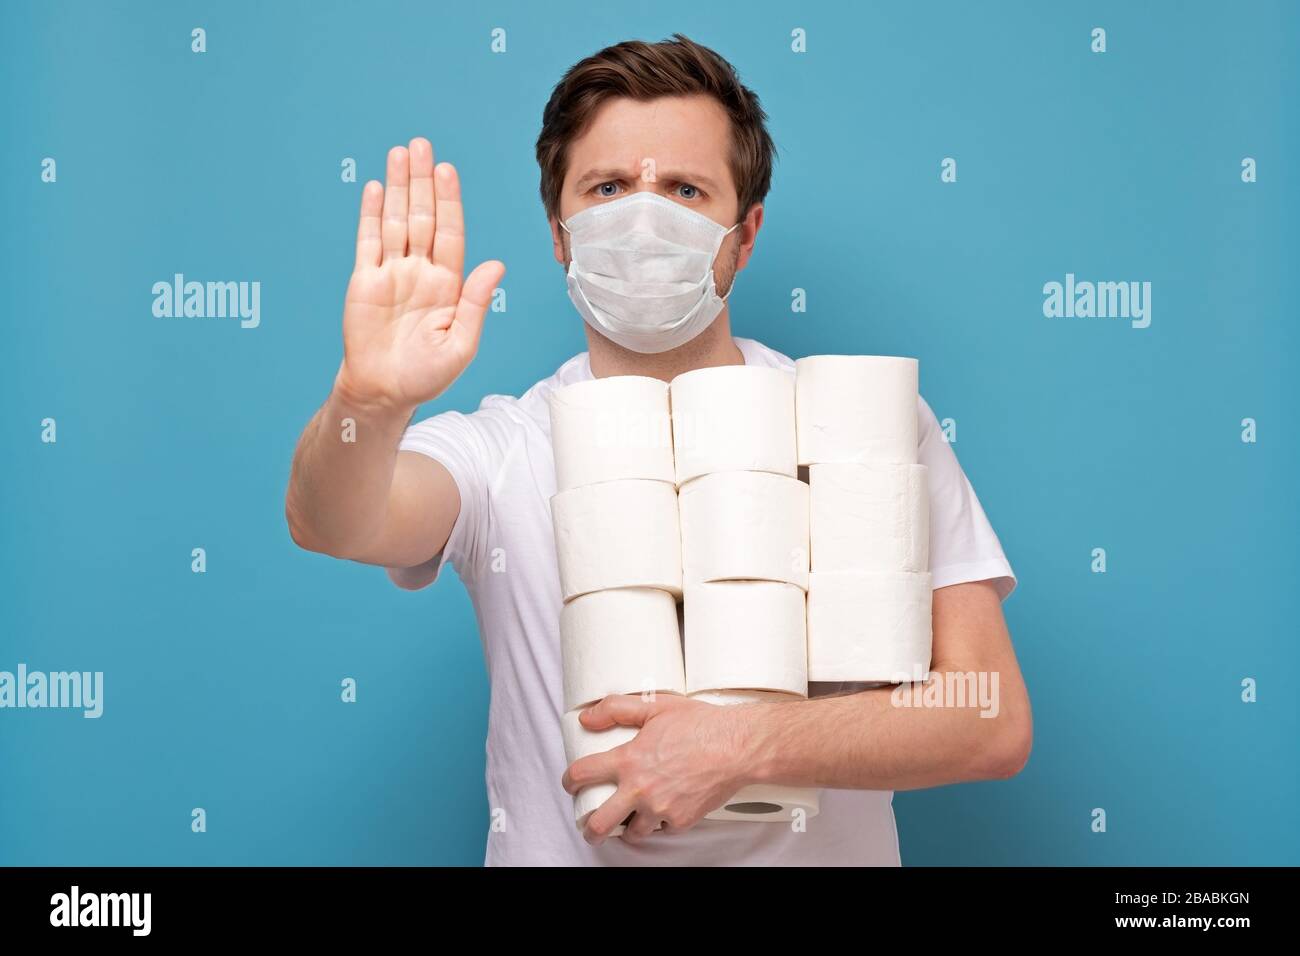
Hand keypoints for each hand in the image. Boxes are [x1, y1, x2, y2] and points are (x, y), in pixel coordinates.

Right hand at [335, 138, 504, 412]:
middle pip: (423, 217)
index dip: (449, 202)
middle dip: (423, 181)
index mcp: (448, 285)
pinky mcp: (364, 280)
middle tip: (423, 145)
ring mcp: (391, 273)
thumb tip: (496, 265)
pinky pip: (368, 241)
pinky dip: (371, 214)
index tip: (448, 171)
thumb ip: (475, 303)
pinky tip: (376, 188)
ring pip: (396, 221)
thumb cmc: (425, 376)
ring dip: (398, 187)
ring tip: (401, 153)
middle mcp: (420, 272)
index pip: (450, 233)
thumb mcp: (461, 345)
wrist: (383, 392)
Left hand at [561, 694, 754, 845]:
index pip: (583, 774)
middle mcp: (640, 789)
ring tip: (626, 822)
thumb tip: (588, 717)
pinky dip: (660, 823)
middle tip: (589, 826)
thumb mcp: (655, 706)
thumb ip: (617, 709)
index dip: (570, 780)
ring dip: (626, 828)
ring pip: (631, 833)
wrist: (737, 747)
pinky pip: (662, 829)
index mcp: (629, 760)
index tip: (571, 782)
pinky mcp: (680, 821)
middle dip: (589, 828)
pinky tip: (662, 812)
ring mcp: (660, 809)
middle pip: (599, 822)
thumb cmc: (701, 725)